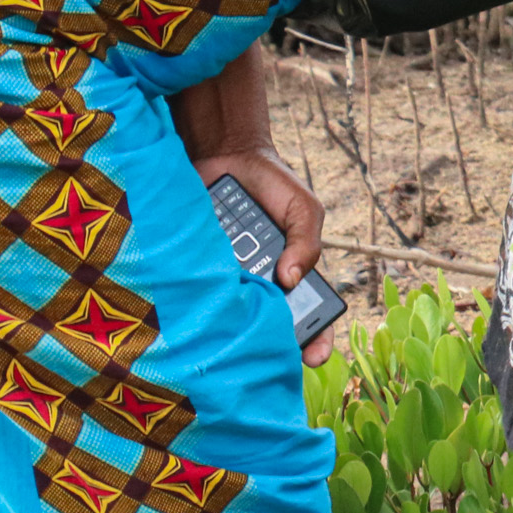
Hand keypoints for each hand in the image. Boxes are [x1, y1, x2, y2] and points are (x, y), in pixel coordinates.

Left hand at [190, 145, 332, 363]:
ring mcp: (227, 277)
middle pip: (268, 321)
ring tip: (230, 318)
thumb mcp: (303, 208)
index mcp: (292, 271)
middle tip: (266, 350)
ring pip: (230, 310)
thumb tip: (290, 279)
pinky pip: (198, 290)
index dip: (315, 338)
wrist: (225, 155)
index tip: (312, 357)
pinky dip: (199, 297)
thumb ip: (306, 242)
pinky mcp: (197, 269)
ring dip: (232, 317)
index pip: (310, 312)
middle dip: (269, 338)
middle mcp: (259, 280)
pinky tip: (199, 303)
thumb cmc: (272, 183)